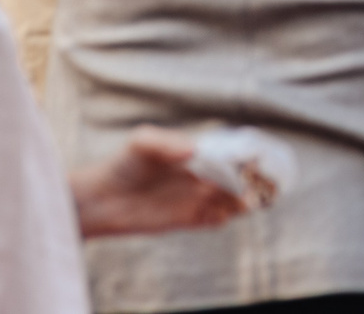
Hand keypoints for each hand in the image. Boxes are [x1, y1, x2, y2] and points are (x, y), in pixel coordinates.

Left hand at [70, 128, 249, 237]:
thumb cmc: (123, 164)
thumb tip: (194, 151)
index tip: (258, 159)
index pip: (230, 155)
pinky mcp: (187, 220)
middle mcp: (201, 176)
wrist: (100, 199)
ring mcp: (196, 198)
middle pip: (237, 178)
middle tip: (263, 184)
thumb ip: (167, 144)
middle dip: (253, 181)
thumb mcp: (142, 143)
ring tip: (249, 201)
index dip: (246, 157)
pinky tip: (227, 214)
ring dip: (243, 201)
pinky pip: (215, 220)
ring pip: (231, 200)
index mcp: (198, 155)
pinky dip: (225, 217)